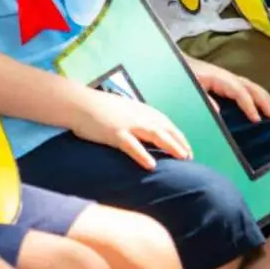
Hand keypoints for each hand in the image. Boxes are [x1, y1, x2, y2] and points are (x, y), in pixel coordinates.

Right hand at [70, 91, 191, 169]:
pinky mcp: (115, 133)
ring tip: (182, 158)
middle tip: (190, 157)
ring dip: (170, 146)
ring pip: (155, 135)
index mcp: (142, 110)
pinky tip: (151, 165)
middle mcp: (139, 116)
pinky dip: (142, 155)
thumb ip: (137, 119)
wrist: (79, 103)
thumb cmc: (99, 109)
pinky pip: (132, 145)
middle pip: (166, 129)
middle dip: (180, 143)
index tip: (188, 148)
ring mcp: (128, 124)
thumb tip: (147, 133)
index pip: (167, 124)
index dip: (179, 136)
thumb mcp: (123, 111)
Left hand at [185, 57, 269, 122]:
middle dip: (264, 101)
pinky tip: (264, 104)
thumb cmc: (185, 74)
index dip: (249, 106)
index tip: (257, 120)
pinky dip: (259, 96)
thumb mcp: (192, 86)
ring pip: (253, 87)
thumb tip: (219, 112)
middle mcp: (229, 77)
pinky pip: (247, 88)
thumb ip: (205, 98)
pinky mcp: (228, 82)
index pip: (240, 92)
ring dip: (265, 98)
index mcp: (221, 78)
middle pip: (252, 87)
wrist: (179, 62)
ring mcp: (230, 78)